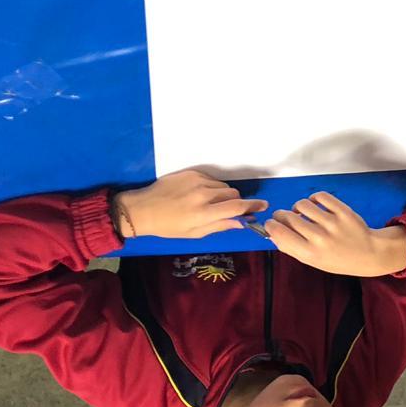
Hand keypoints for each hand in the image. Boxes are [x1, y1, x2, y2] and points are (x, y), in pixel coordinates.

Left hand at [114, 169, 266, 239]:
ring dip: (222, 195)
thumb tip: (240, 222)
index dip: (252, 206)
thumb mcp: (194, 234)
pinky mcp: (191, 172)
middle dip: (234, 203)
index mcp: (203, 214)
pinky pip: (211, 179)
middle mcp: (202, 195)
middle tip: (225, 210)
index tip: (263, 206)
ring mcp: (197, 181)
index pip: (236, 207)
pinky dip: (211, 187)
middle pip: (233, 194)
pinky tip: (197, 194)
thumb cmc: (168, 227)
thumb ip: (219, 226)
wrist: (143, 209)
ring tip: (207, 203)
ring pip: (223, 186)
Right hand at [261, 192, 405, 276]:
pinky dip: (314, 198)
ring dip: (298, 206)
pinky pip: (320, 196)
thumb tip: (272, 234)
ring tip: (302, 212)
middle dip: (281, 215)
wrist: (368, 254)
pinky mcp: (343, 211)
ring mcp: (333, 223)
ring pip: (303, 204)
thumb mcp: (312, 261)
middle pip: (288, 217)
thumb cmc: (337, 259)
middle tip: (284, 216)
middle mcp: (320, 238)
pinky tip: (316, 204)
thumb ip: (292, 248)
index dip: (270, 225)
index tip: (271, 223)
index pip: (279, 233)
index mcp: (309, 253)